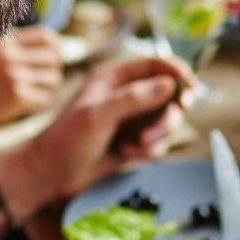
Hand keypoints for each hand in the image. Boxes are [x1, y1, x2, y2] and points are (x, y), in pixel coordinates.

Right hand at [0, 27, 64, 131]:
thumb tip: (54, 44)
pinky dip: (40, 103)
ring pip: (53, 79)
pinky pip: (45, 98)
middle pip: (54, 58)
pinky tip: (27, 104)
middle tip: (47, 78)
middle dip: (54, 69)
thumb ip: (17, 46)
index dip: (55, 46)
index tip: (54, 56)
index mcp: (5, 42)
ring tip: (37, 91)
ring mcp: (15, 76)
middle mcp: (10, 56)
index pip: (46, 36)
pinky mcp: (18, 97)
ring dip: (50, 87)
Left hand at [27, 56, 196, 199]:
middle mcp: (126, 95)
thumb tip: (169, 85)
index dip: (176, 72)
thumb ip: (133, 99)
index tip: (189, 86)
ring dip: (158, 135)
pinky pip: (158, 142)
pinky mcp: (134, 141)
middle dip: (168, 114)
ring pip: (166, 120)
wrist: (49, 175)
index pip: (154, 64)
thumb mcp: (97, 115)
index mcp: (114, 78)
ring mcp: (131, 119)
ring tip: (134, 147)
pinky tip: (127, 155)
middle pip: (168, 94)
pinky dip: (150, 150)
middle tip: (162, 127)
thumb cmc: (65, 140)